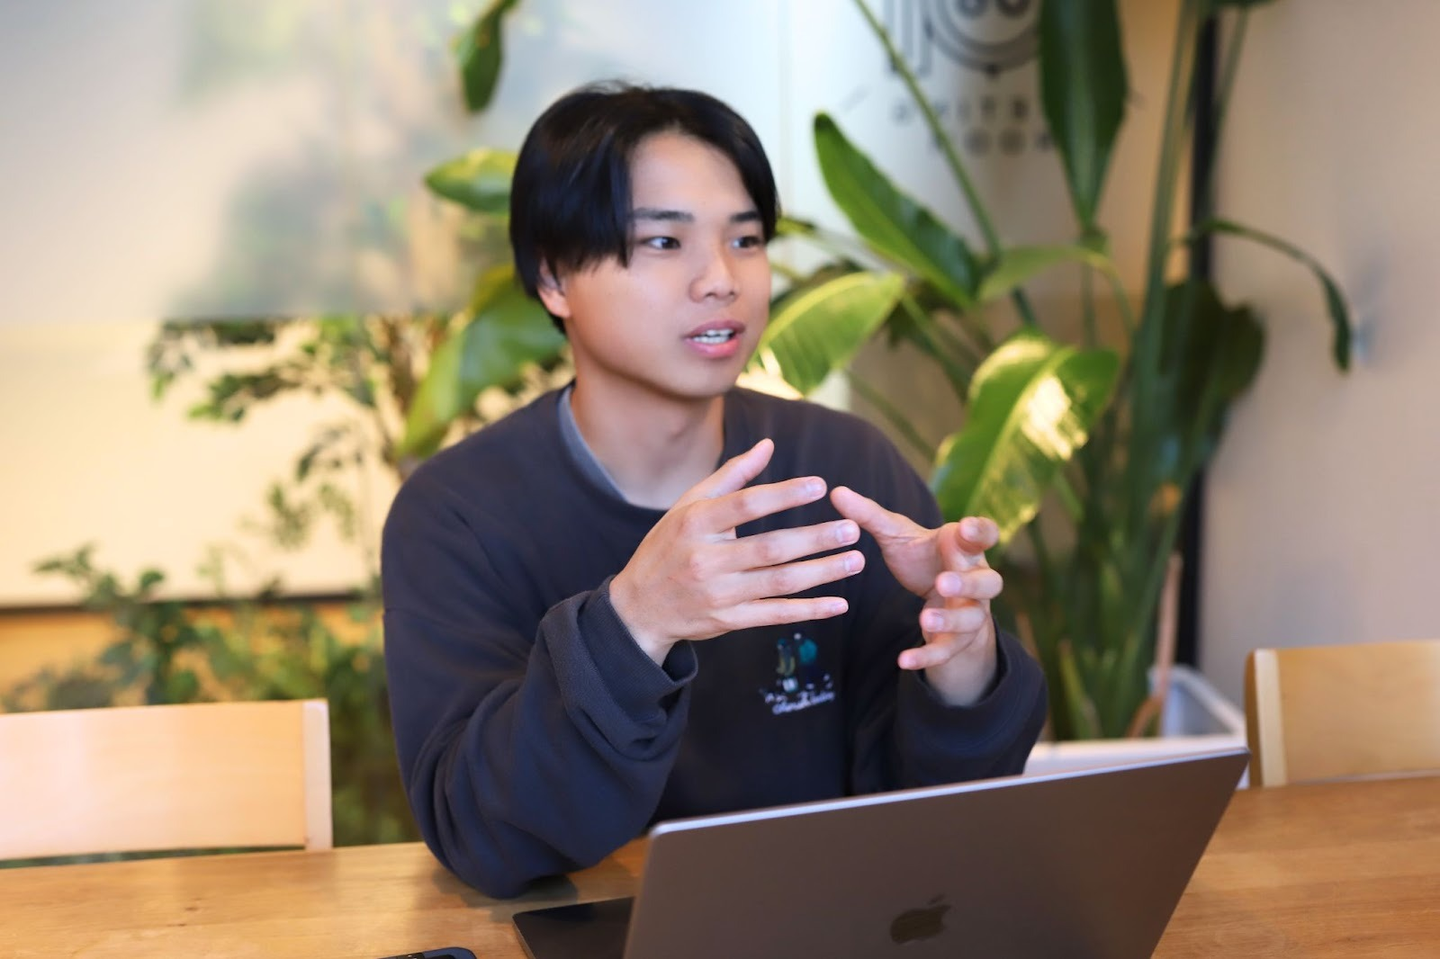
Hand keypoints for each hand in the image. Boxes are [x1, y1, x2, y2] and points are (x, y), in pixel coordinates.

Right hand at [610, 439, 865, 663]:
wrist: (638, 608)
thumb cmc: (668, 547)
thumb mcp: (687, 506)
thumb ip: (731, 476)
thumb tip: (768, 445)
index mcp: (696, 523)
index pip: (746, 505)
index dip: (784, 495)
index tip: (820, 486)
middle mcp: (707, 559)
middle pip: (770, 548)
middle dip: (815, 538)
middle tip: (852, 528)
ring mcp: (719, 594)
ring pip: (779, 583)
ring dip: (822, 572)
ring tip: (856, 560)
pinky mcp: (728, 621)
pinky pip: (775, 615)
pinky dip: (809, 610)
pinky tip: (838, 603)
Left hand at [830, 486, 1001, 705]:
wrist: (937, 596)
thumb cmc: (922, 557)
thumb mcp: (897, 536)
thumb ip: (870, 516)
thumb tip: (836, 491)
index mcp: (965, 547)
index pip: (985, 535)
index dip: (980, 531)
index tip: (967, 526)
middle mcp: (976, 579)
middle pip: (989, 582)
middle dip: (968, 583)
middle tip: (943, 581)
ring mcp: (971, 611)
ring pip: (972, 619)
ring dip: (951, 620)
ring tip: (924, 618)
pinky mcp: (956, 640)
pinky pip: (947, 651)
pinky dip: (927, 656)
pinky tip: (904, 660)